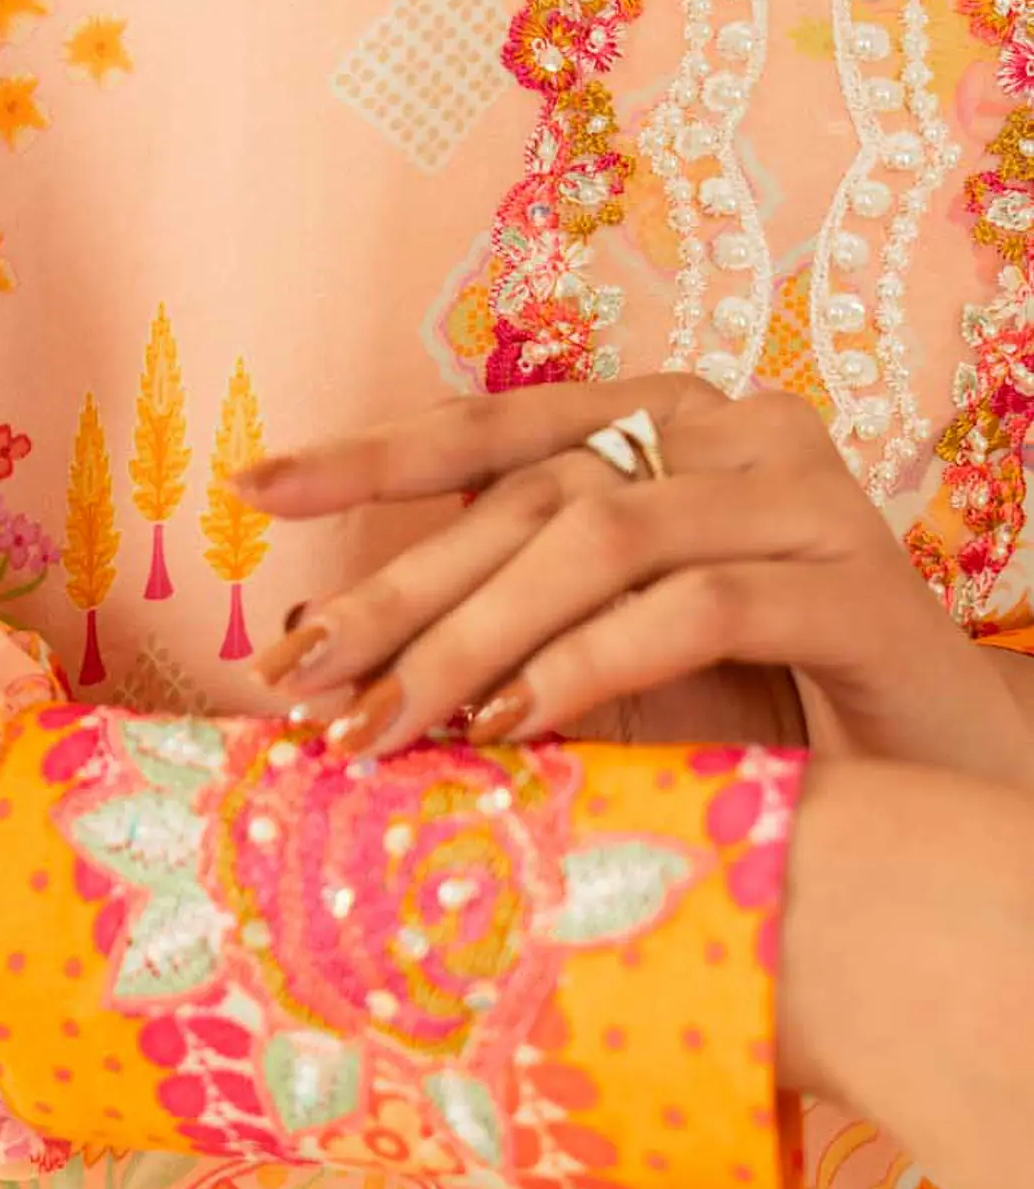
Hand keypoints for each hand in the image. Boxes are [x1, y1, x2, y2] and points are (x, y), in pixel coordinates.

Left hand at [237, 376, 1033, 787]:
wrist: (937, 768)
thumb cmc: (752, 697)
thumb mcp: (599, 645)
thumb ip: (491, 621)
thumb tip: (316, 635)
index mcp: (658, 420)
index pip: (491, 427)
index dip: (368, 454)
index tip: (251, 484)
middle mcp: (731, 428)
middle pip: (529, 496)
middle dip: (399, 592)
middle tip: (298, 676)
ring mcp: (800, 495)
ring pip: (599, 540)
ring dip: (472, 639)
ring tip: (383, 726)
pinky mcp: (855, 583)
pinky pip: (694, 607)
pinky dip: (586, 665)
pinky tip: (510, 727)